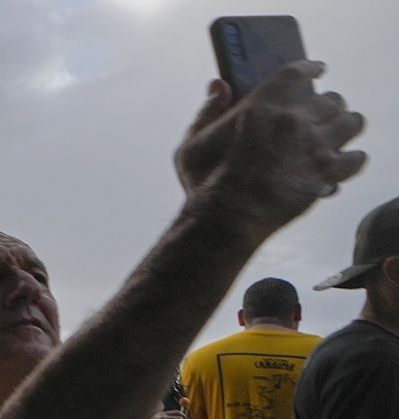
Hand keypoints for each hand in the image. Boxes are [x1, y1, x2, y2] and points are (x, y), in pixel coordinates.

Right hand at [174, 63, 366, 237]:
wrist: (227, 220)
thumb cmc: (205, 184)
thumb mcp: (192, 145)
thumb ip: (207, 113)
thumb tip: (218, 86)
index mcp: (260, 106)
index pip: (295, 74)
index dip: (310, 68)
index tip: (318, 68)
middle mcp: (293, 121)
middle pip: (330, 99)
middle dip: (330, 102)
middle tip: (326, 108)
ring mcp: (314, 147)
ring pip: (350, 123)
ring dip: (346, 124)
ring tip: (341, 129)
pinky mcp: (326, 173)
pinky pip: (356, 158)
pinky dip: (352, 158)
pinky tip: (346, 160)